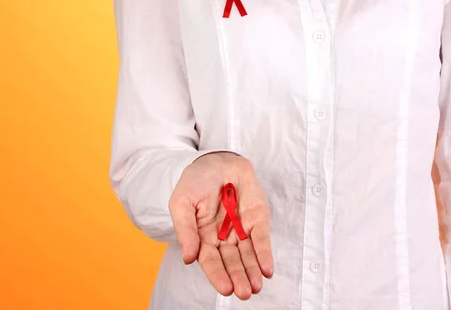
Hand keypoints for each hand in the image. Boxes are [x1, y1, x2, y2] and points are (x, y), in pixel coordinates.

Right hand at [169, 152, 272, 299]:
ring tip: (256, 286)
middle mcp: (223, 237)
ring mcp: (242, 229)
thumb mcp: (182, 202)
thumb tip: (188, 258)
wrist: (219, 159)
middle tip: (244, 292)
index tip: (226, 288)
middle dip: (238, 277)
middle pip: (231, 261)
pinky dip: (265, 254)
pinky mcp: (258, 219)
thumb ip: (185, 230)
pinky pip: (262, 239)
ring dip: (252, 271)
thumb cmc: (197, 181)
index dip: (218, 275)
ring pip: (248, 254)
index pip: (211, 261)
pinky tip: (267, 269)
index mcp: (203, 237)